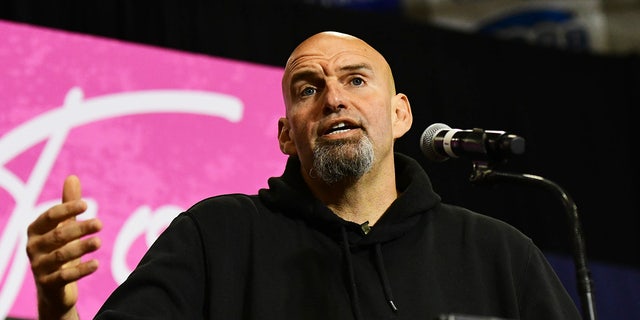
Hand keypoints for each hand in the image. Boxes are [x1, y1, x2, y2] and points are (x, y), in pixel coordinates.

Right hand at [26, 175, 102, 319]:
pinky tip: (97, 264)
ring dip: (82, 247)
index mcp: (35, 230)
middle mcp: (33, 248)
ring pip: (62, 256)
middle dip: (79, 229)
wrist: (54, 289)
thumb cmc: (59, 250)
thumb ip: (68, 205)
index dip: (67, 209)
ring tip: (99, 242)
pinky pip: (65, 276)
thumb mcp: (64, 227)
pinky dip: (81, 269)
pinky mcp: (48, 284)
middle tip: (100, 223)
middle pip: (58, 236)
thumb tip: (72, 177)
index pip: (50, 216)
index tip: (87, 205)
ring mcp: (39, 267)